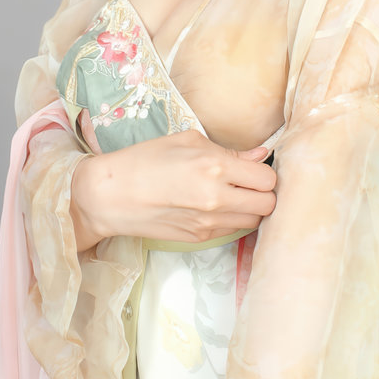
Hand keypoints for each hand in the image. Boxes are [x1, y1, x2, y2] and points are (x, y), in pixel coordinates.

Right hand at [70, 129, 275, 247]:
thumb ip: (228, 150)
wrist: (110, 195)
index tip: (253, 167)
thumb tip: (259, 155)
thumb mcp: (186, 141)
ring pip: (254, 221)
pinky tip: (215, 206)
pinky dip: (232, 219)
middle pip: (268, 204)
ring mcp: (209, 222)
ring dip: (250, 208)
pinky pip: (232, 230)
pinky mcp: (199, 237)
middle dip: (263, 193)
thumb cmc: (144, 160)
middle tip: (249, 183)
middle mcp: (216, 198)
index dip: (263, 171)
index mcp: (214, 166)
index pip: (267, 178)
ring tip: (233, 195)